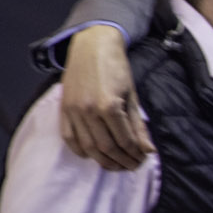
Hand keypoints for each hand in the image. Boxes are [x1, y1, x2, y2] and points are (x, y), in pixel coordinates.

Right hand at [60, 24, 154, 169]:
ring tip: (116, 164)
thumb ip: (138, 125)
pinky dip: (81, 151)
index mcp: (109, 105)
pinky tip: (93, 155)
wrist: (92, 47)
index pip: (124, 141)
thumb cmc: (116, 68)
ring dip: (103, 161)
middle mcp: (89, 110)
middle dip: (121, 161)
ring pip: (88, 147)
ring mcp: (73, 111)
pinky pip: (69, 138)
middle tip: (132, 165)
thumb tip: (148, 150)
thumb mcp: (133, 96)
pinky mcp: (63, 110)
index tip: (142, 159)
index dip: (135, 154)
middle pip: (106, 148)